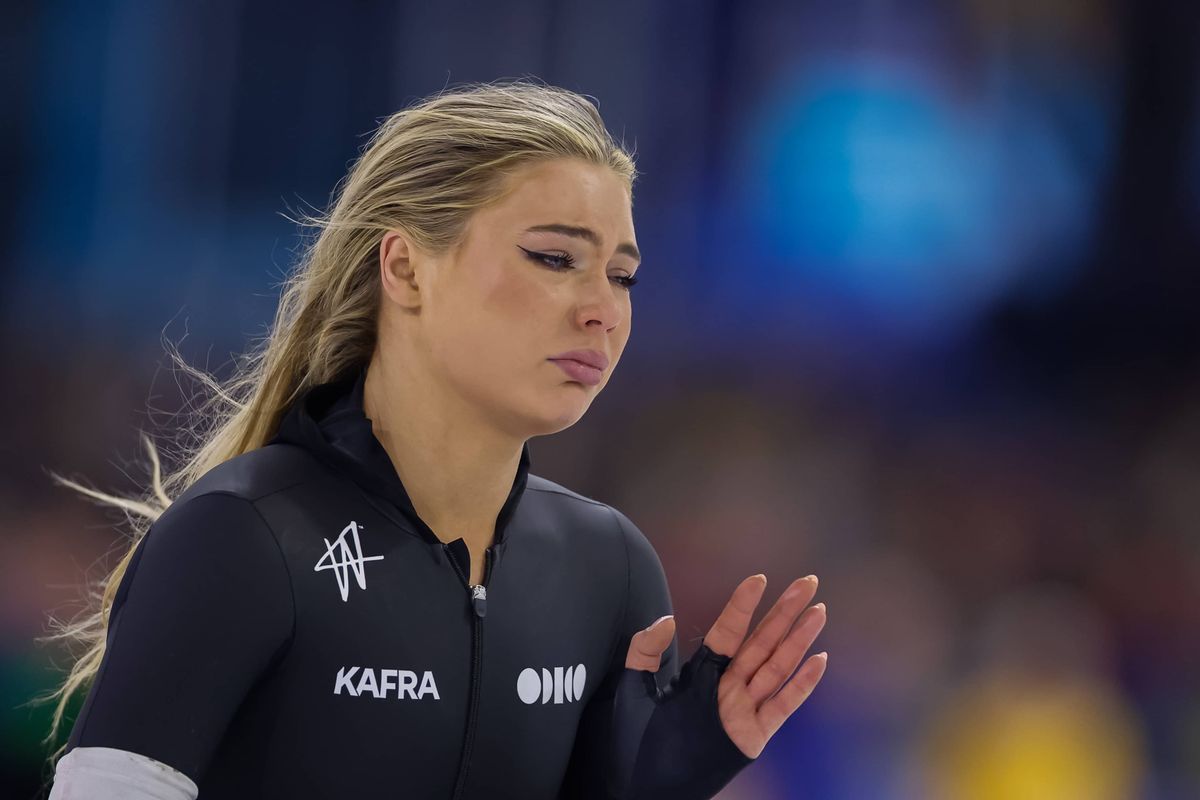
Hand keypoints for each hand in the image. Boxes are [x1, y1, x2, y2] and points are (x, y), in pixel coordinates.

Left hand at [625, 574, 826, 758]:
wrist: (643, 787)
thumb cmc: (634, 740)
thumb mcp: (633, 688)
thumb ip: (645, 650)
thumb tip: (668, 619)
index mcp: (701, 671)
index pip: (728, 630)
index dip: (743, 605)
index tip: (758, 579)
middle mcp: (727, 685)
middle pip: (762, 641)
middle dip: (785, 611)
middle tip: (807, 582)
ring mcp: (743, 709)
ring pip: (778, 667)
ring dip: (799, 640)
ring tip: (818, 611)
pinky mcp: (753, 735)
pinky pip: (782, 706)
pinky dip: (802, 685)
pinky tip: (819, 661)